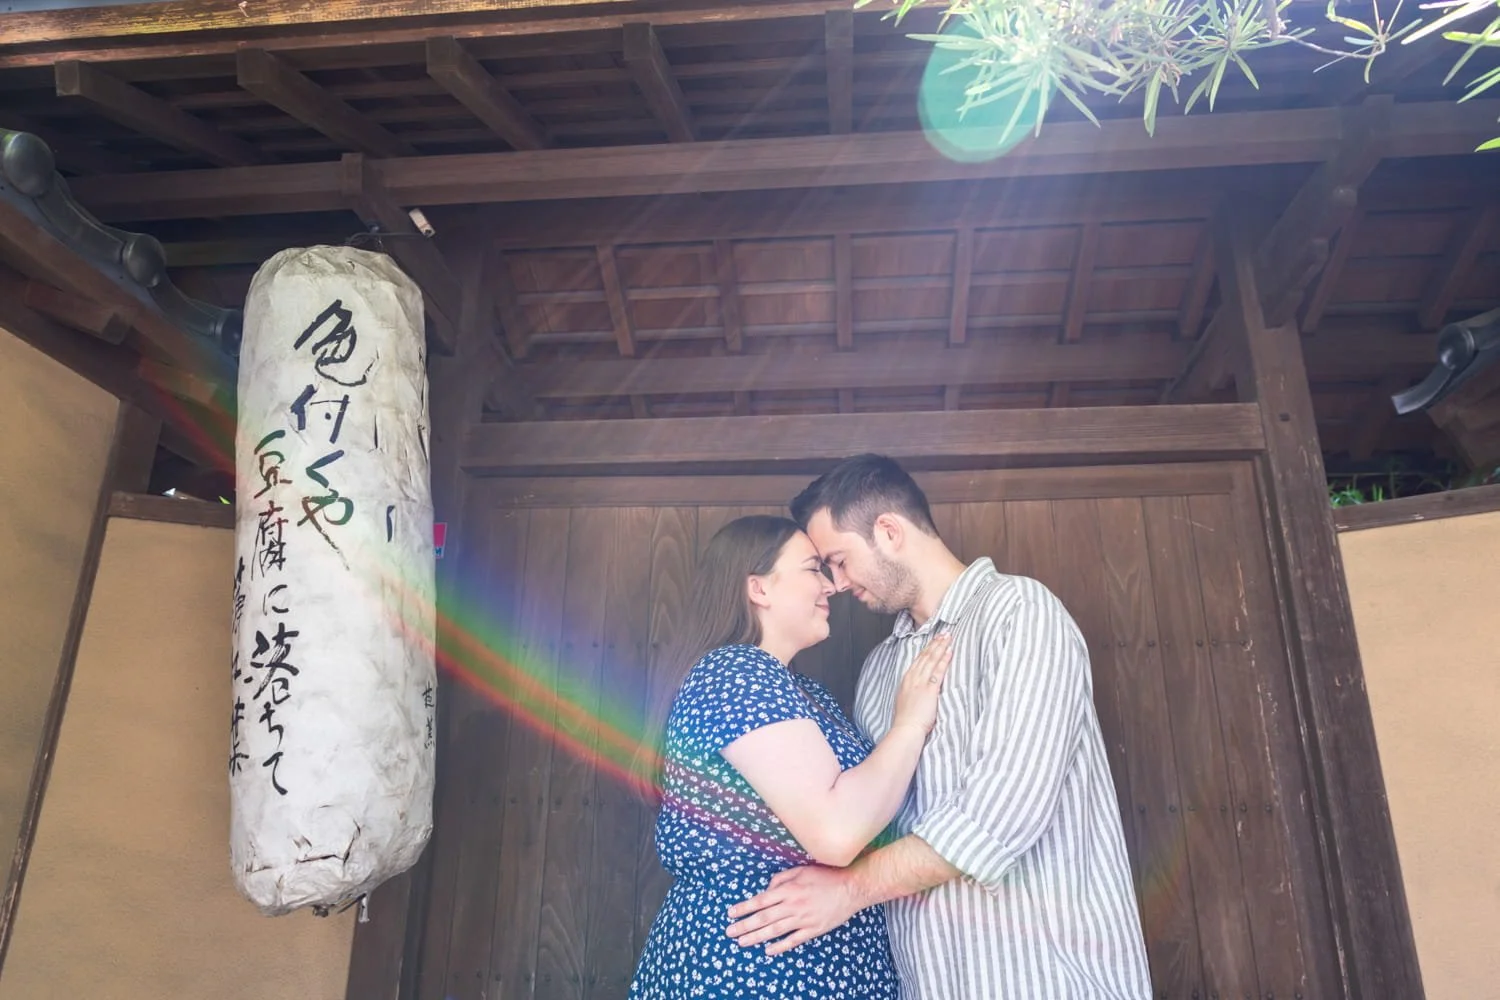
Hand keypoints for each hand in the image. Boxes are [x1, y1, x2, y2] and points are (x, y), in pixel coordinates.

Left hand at [725, 865, 862, 954]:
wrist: (851, 888)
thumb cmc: (826, 876)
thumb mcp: (801, 870)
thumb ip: (782, 879)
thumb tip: (767, 888)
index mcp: (789, 890)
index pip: (760, 900)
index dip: (744, 908)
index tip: (731, 913)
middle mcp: (793, 905)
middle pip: (763, 918)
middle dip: (744, 925)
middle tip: (729, 932)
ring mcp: (803, 919)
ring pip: (774, 931)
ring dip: (756, 937)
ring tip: (742, 942)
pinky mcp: (813, 930)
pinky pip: (793, 940)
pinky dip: (780, 947)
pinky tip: (768, 951)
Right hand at [891, 631, 951, 735]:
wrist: (906, 728)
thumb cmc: (905, 719)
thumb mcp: (904, 700)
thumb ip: (912, 691)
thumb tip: (918, 690)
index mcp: (906, 680)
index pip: (918, 660)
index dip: (927, 649)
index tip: (933, 641)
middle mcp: (912, 678)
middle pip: (925, 656)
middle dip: (935, 643)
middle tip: (944, 633)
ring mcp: (920, 683)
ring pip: (931, 660)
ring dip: (940, 647)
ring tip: (948, 637)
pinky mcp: (929, 689)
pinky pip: (938, 671)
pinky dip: (944, 660)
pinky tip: (949, 652)